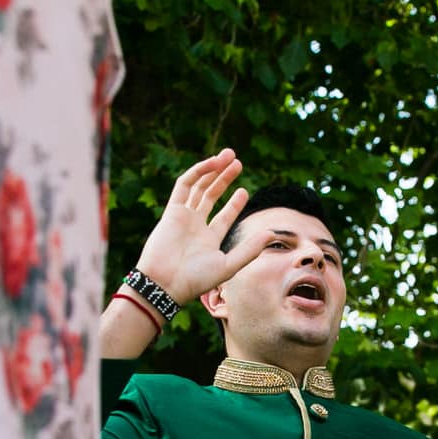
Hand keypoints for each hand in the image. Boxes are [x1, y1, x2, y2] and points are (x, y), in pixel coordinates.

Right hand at [132, 150, 268, 302]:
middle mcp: (195, 226)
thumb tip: (272, 234)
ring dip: (213, 170)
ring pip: (199, 187)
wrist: (165, 283)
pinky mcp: (171, 210)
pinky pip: (184, 185)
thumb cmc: (195, 280)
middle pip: (211, 195)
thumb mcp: (228, 265)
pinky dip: (198, 172)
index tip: (244, 190)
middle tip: (237, 161)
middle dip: (224, 178)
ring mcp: (183, 217)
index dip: (234, 203)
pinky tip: (213, 163)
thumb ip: (250, 249)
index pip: (224, 216)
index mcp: (209, 240)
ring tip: (229, 155)